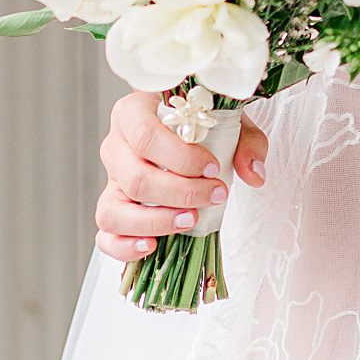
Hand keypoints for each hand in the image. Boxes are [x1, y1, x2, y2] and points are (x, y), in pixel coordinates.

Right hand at [94, 89, 267, 264]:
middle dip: (180, 193)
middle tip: (215, 194)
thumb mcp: (227, 120)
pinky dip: (123, 245)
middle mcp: (115, 146)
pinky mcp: (112, 207)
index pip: (146, 136)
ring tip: (190, 220)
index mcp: (134, 113)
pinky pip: (105, 233)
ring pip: (114, 209)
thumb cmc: (199, 121)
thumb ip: (245, 142)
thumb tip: (254, 173)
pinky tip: (152, 246)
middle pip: (136, 177)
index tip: (213, 168)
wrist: (183, 125)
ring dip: (155, 221)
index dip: (180, 158)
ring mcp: (111, 180)